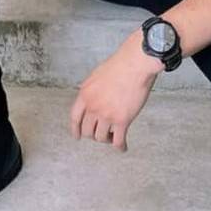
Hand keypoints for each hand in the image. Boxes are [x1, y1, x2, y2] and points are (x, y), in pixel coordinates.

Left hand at [70, 32, 162, 152]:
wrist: (135, 64)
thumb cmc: (120, 65)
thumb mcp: (97, 76)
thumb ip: (93, 91)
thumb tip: (94, 101)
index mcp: (85, 93)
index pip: (75, 117)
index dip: (75, 129)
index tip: (77, 136)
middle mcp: (93, 106)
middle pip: (87, 130)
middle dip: (93, 135)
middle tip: (101, 134)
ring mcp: (106, 114)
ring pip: (101, 137)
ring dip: (107, 139)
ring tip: (113, 137)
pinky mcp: (122, 120)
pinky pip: (118, 140)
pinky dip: (120, 146)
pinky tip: (122, 147)